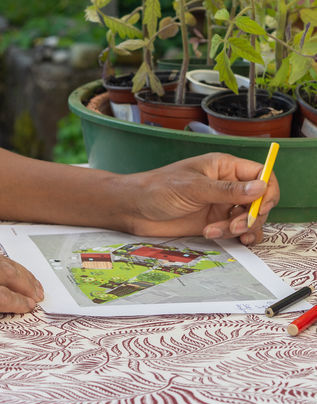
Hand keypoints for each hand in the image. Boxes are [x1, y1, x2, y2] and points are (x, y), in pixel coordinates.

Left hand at [125, 152, 279, 243]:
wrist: (135, 209)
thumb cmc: (159, 188)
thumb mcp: (194, 187)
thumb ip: (228, 190)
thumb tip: (261, 187)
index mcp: (224, 167)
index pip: (260, 173)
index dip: (268, 189)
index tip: (262, 206)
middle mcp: (227, 185)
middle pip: (260, 200)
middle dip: (252, 215)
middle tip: (234, 225)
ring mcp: (222, 205)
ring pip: (250, 218)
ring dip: (240, 228)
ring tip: (217, 231)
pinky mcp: (215, 223)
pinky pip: (237, 231)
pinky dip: (234, 237)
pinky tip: (217, 236)